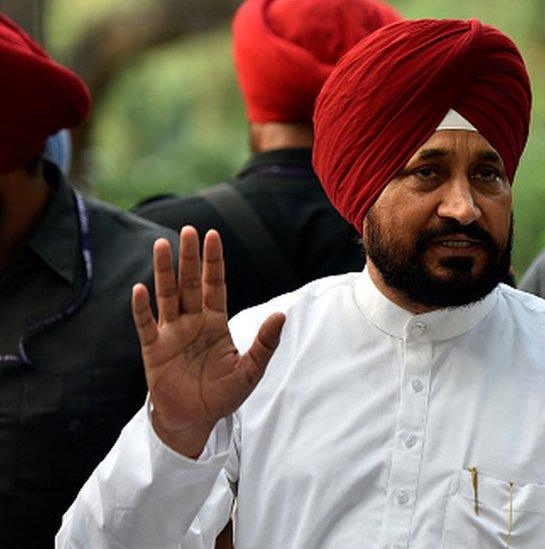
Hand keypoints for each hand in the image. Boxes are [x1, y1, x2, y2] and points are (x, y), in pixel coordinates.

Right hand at [131, 227, 285, 457]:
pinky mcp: (154, 350)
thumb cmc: (222, 394)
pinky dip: (142, 309)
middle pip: (189, 283)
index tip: (213, 235)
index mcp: (215, 323)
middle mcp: (192, 322)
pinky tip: (140, 289)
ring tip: (162, 245)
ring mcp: (171, 334)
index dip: (213, 262)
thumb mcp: (250, 371)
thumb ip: (265, 344)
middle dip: (189, 258)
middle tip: (189, 230)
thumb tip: (281, 315)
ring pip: (167, 296)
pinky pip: (146, 325)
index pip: (214, 285)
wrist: (195, 420)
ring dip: (164, 272)